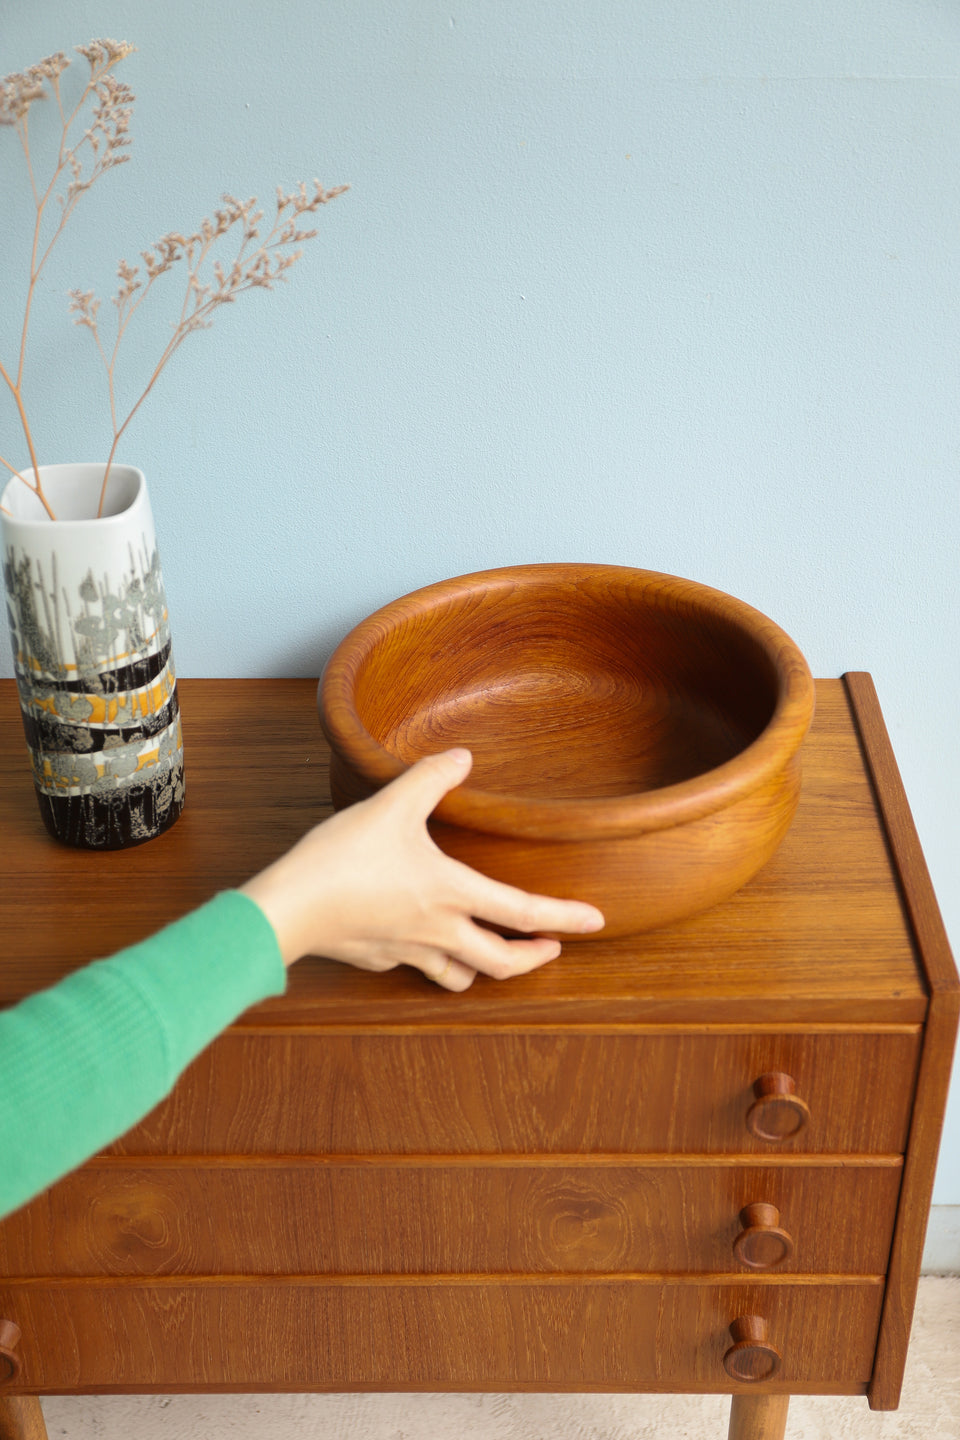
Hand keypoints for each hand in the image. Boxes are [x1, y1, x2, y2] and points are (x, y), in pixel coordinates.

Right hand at [240, 748, 603, 989]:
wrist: (287, 909)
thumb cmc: (341, 859)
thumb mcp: (390, 805)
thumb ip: (430, 778)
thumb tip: (463, 757)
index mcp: (451, 893)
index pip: (523, 912)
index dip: (564, 918)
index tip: (595, 922)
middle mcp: (439, 931)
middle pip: (502, 963)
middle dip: (534, 958)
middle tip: (552, 948)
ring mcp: (408, 950)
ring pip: (461, 977)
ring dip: (484, 969)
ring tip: (493, 953)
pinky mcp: (378, 957)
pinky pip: (417, 966)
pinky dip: (432, 959)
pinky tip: (422, 941)